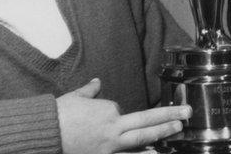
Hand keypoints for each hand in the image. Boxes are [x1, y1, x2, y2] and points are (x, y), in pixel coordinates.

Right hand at [56, 78, 191, 153]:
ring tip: (178, 132)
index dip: (117, 113)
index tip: (107, 115)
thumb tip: (96, 83)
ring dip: (161, 136)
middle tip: (186, 114)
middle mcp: (113, 128)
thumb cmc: (58, 115)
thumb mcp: (76, 97)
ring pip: (141, 141)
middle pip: (146, 122)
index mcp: (107, 110)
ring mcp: (110, 146)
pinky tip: (154, 152)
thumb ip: (90, 90)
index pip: (122, 111)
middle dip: (168, 117)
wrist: (44, 134)